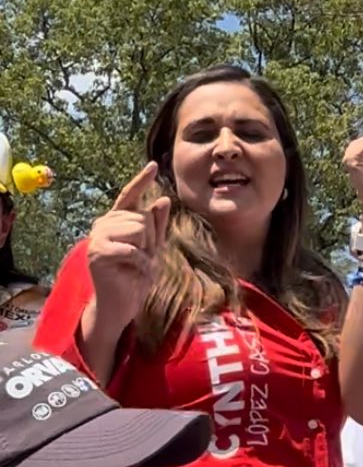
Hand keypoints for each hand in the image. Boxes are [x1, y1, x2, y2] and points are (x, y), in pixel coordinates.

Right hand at [86, 162, 170, 332]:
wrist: (123, 301)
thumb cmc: (137, 274)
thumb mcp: (154, 246)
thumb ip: (158, 224)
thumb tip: (162, 199)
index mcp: (117, 220)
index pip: (130, 195)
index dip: (141, 180)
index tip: (153, 164)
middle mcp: (104, 223)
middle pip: (142, 218)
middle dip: (151, 240)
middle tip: (142, 258)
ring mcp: (97, 236)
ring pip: (138, 229)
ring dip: (146, 251)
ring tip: (136, 263)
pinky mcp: (96, 252)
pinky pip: (131, 248)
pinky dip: (139, 262)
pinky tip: (133, 271)